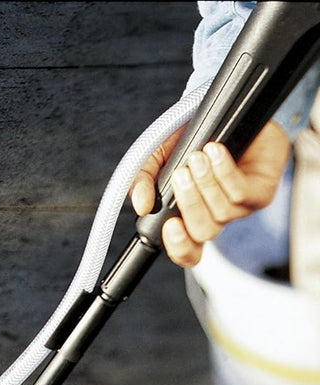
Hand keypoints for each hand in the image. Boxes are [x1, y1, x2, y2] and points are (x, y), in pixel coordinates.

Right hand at [130, 120, 290, 267]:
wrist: (235, 113)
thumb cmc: (197, 138)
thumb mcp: (161, 155)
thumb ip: (144, 180)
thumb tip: (141, 205)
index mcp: (193, 219)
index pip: (188, 252)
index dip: (179, 248)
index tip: (170, 225)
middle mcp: (218, 218)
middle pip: (203, 233)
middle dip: (189, 204)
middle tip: (180, 174)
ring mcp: (241, 209)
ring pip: (222, 212)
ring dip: (206, 182)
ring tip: (197, 156)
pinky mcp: (261, 193)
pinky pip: (240, 193)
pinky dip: (224, 173)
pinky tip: (215, 152)